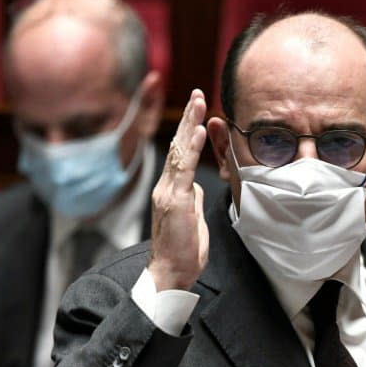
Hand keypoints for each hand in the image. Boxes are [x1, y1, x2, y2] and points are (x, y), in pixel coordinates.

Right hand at [148, 89, 209, 290]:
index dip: (189, 130)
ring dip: (190, 123)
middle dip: (188, 117)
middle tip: (197, 92)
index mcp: (172, 190)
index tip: (197, 109)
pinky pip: (184, 169)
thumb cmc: (182, 251)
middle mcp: (166, 186)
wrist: (170, 273)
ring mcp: (169, 192)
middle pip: (178, 144)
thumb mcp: (192, 218)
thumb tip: (197, 185)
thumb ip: (192, 198)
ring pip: (179, 150)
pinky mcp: (175, 200)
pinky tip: (198, 129)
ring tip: (199, 101)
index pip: (181, 153)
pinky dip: (191, 147)